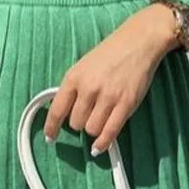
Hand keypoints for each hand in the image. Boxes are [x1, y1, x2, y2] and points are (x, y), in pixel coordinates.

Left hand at [42, 3, 178, 155]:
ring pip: (91, 129)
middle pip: (75, 123)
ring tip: (100, 119)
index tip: (51, 137)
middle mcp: (88, 88)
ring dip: (94, 129)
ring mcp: (108, 97)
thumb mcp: (83, 66)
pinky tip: (100, 146)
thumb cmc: (110, 53)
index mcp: (74, 77)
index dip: (52, 127)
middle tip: (88, 115)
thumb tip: (64, 112)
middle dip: (80, 123)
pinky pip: (110, 132)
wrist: (138, 41)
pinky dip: (103, 143)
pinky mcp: (126, 104)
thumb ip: (73, 87)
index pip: (57, 110)